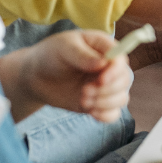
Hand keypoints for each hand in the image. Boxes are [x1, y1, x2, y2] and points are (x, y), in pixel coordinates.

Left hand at [18, 30, 132, 122]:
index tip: (101, 80)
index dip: (115, 71)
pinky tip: (91, 112)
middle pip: (124, 80)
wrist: (37, 76)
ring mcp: (105, 86)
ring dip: (105, 103)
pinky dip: (106, 116)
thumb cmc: (51, 54)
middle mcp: (109, 67)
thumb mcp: (64, 48)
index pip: (121, 59)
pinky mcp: (99, 102)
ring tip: (83, 100)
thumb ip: (82, 55)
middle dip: (107, 90)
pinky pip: (113, 113)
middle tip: (85, 91)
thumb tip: (103, 63)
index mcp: (104, 47)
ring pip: (122, 98)